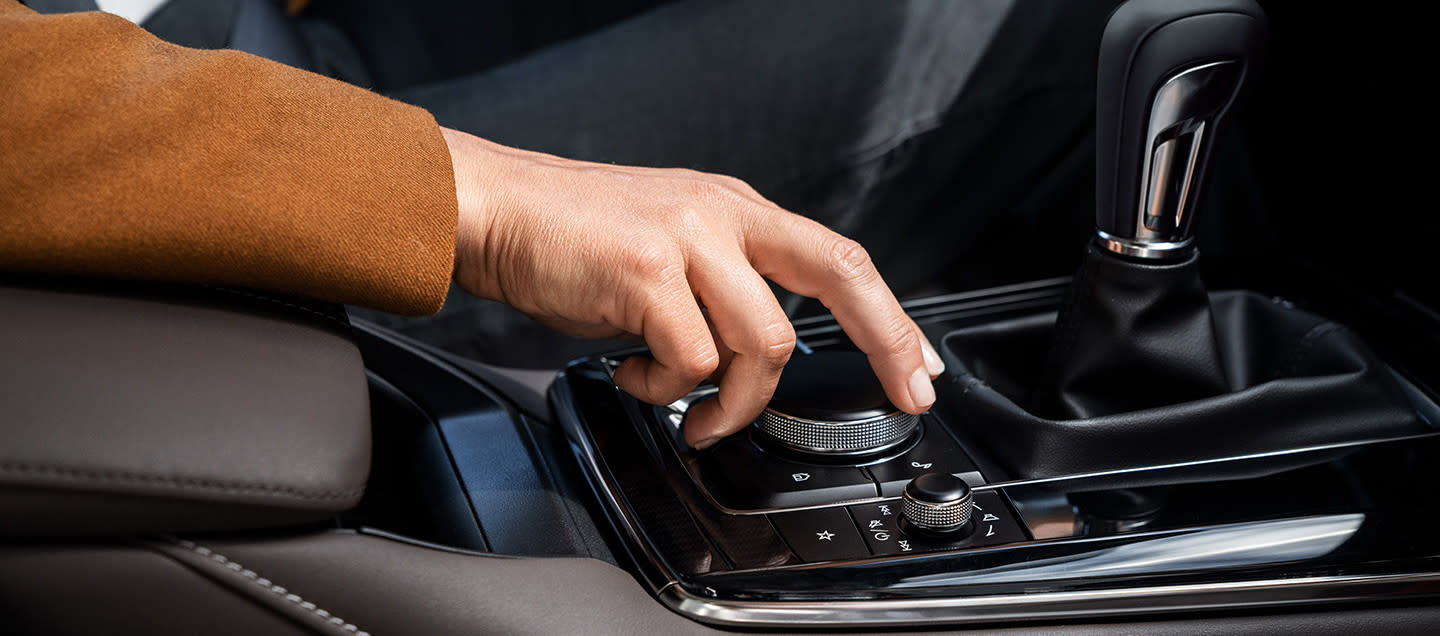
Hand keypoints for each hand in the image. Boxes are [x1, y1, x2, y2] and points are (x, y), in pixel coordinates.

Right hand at [442, 127, 944, 448]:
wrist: (496, 210)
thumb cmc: (573, 239)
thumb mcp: (670, 247)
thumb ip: (721, 290)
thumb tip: (757, 360)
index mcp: (735, 209)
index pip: (838, 257)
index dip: (888, 314)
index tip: (917, 363)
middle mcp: (722, 215)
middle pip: (839, 273)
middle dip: (885, 340)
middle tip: (901, 392)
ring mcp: (687, 238)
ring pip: (762, 342)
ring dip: (734, 401)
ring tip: (694, 413)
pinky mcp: (646, 272)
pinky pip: (689, 362)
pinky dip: (665, 390)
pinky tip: (636, 377)